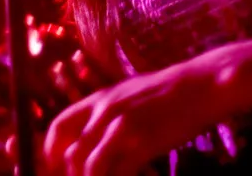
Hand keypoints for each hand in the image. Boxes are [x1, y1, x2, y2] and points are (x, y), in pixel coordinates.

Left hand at [41, 50, 246, 175]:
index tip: (56, 169)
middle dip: (71, 175)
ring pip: (89, 166)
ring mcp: (123, 126)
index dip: (51, 153)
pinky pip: (118, 172)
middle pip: (70, 152)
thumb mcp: (128, 96)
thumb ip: (107, 113)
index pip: (58, 126)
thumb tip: (90, 138)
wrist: (200, 85)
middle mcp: (105, 112)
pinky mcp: (143, 140)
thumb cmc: (167, 94)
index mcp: (99, 99)